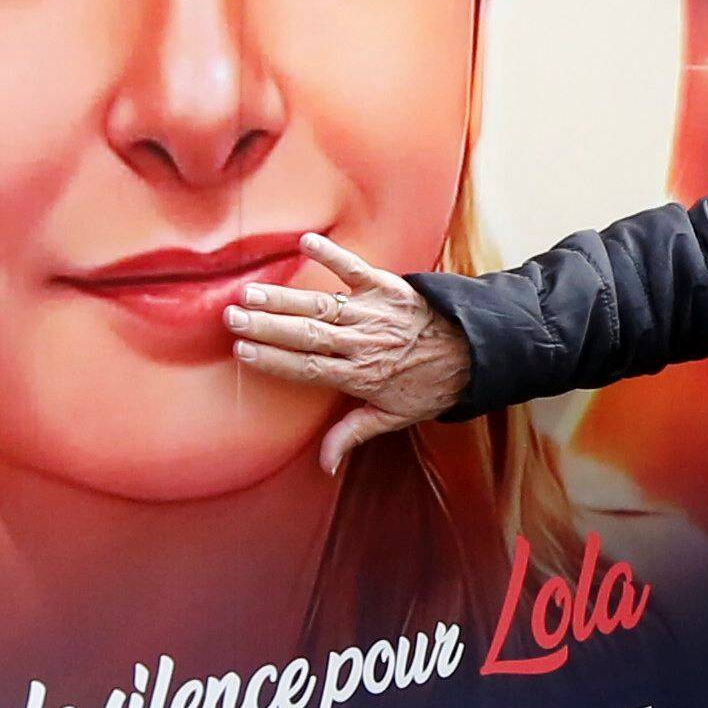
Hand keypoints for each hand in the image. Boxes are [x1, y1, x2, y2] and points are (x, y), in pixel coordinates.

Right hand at [223, 233, 476, 471]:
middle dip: (267, 327)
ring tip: (250, 293)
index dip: (274, 361)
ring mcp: (374, 313)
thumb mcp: (395, 417)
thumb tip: (324, 465)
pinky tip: (306, 242)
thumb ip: (353, 435)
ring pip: (321, 305)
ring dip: (284, 298)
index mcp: (361, 376)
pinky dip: (333, 255)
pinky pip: (356, 269)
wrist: (475, 352)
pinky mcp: (388, 287)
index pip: (308, 369)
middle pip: (307, 335)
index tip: (243, 353)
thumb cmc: (430, 385)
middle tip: (232, 318)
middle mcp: (364, 343)